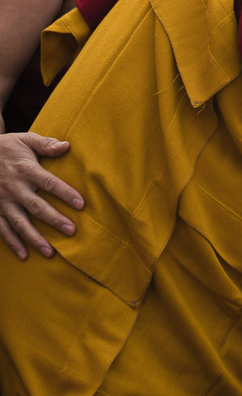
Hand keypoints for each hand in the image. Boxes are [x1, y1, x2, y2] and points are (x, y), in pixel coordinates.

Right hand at [0, 132, 83, 259]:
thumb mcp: (24, 140)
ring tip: (50, 252)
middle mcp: (14, 188)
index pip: (49, 183)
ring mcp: (3, 202)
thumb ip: (46, 144)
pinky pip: (2, 229)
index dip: (65, 193)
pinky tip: (24, 255)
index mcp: (26, 170)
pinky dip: (12, 243)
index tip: (81, 204)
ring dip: (34, 238)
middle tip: (71, 231)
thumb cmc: (6, 147)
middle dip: (54, 219)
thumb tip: (67, 146)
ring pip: (20, 223)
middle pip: (36, 206)